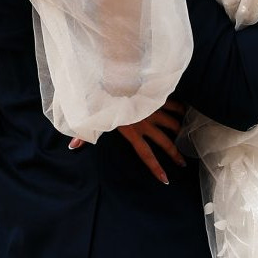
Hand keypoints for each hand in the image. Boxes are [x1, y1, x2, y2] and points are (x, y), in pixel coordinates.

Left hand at [70, 98, 187, 183]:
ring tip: (185, 134)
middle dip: (175, 154)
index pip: (146, 155)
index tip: (165, 179)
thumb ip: (84, 135)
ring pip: (173, 124)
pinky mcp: (157, 98)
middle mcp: (146, 123)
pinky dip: (180, 108)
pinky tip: (185, 111)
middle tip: (183, 163)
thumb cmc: (104, 99)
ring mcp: (154, 111)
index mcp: (132, 131)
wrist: (117, 78)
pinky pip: (173, 105)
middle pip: (165, 142)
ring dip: (180, 130)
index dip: (156, 168)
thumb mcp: (94, 119)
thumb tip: (72, 147)